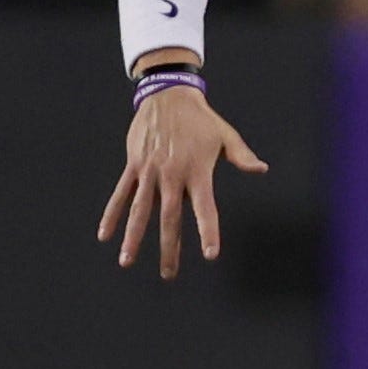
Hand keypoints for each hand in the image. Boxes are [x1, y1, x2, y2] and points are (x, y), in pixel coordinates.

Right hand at [99, 87, 268, 280]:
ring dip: (133, 237)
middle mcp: (172, 175)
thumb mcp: (225, 135)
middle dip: (169, 248)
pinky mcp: (135, 165)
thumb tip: (262, 169)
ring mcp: (150, 171)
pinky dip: (113, 214)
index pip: (205, 208)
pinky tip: (105, 235)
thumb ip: (242, 156)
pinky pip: (121, 194)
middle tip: (169, 274)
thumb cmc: (200, 119)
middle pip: (170, 219)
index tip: (210, 254)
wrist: (168, 94)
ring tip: (127, 262)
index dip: (208, 231)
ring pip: (140, 211)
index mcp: (197, 172)